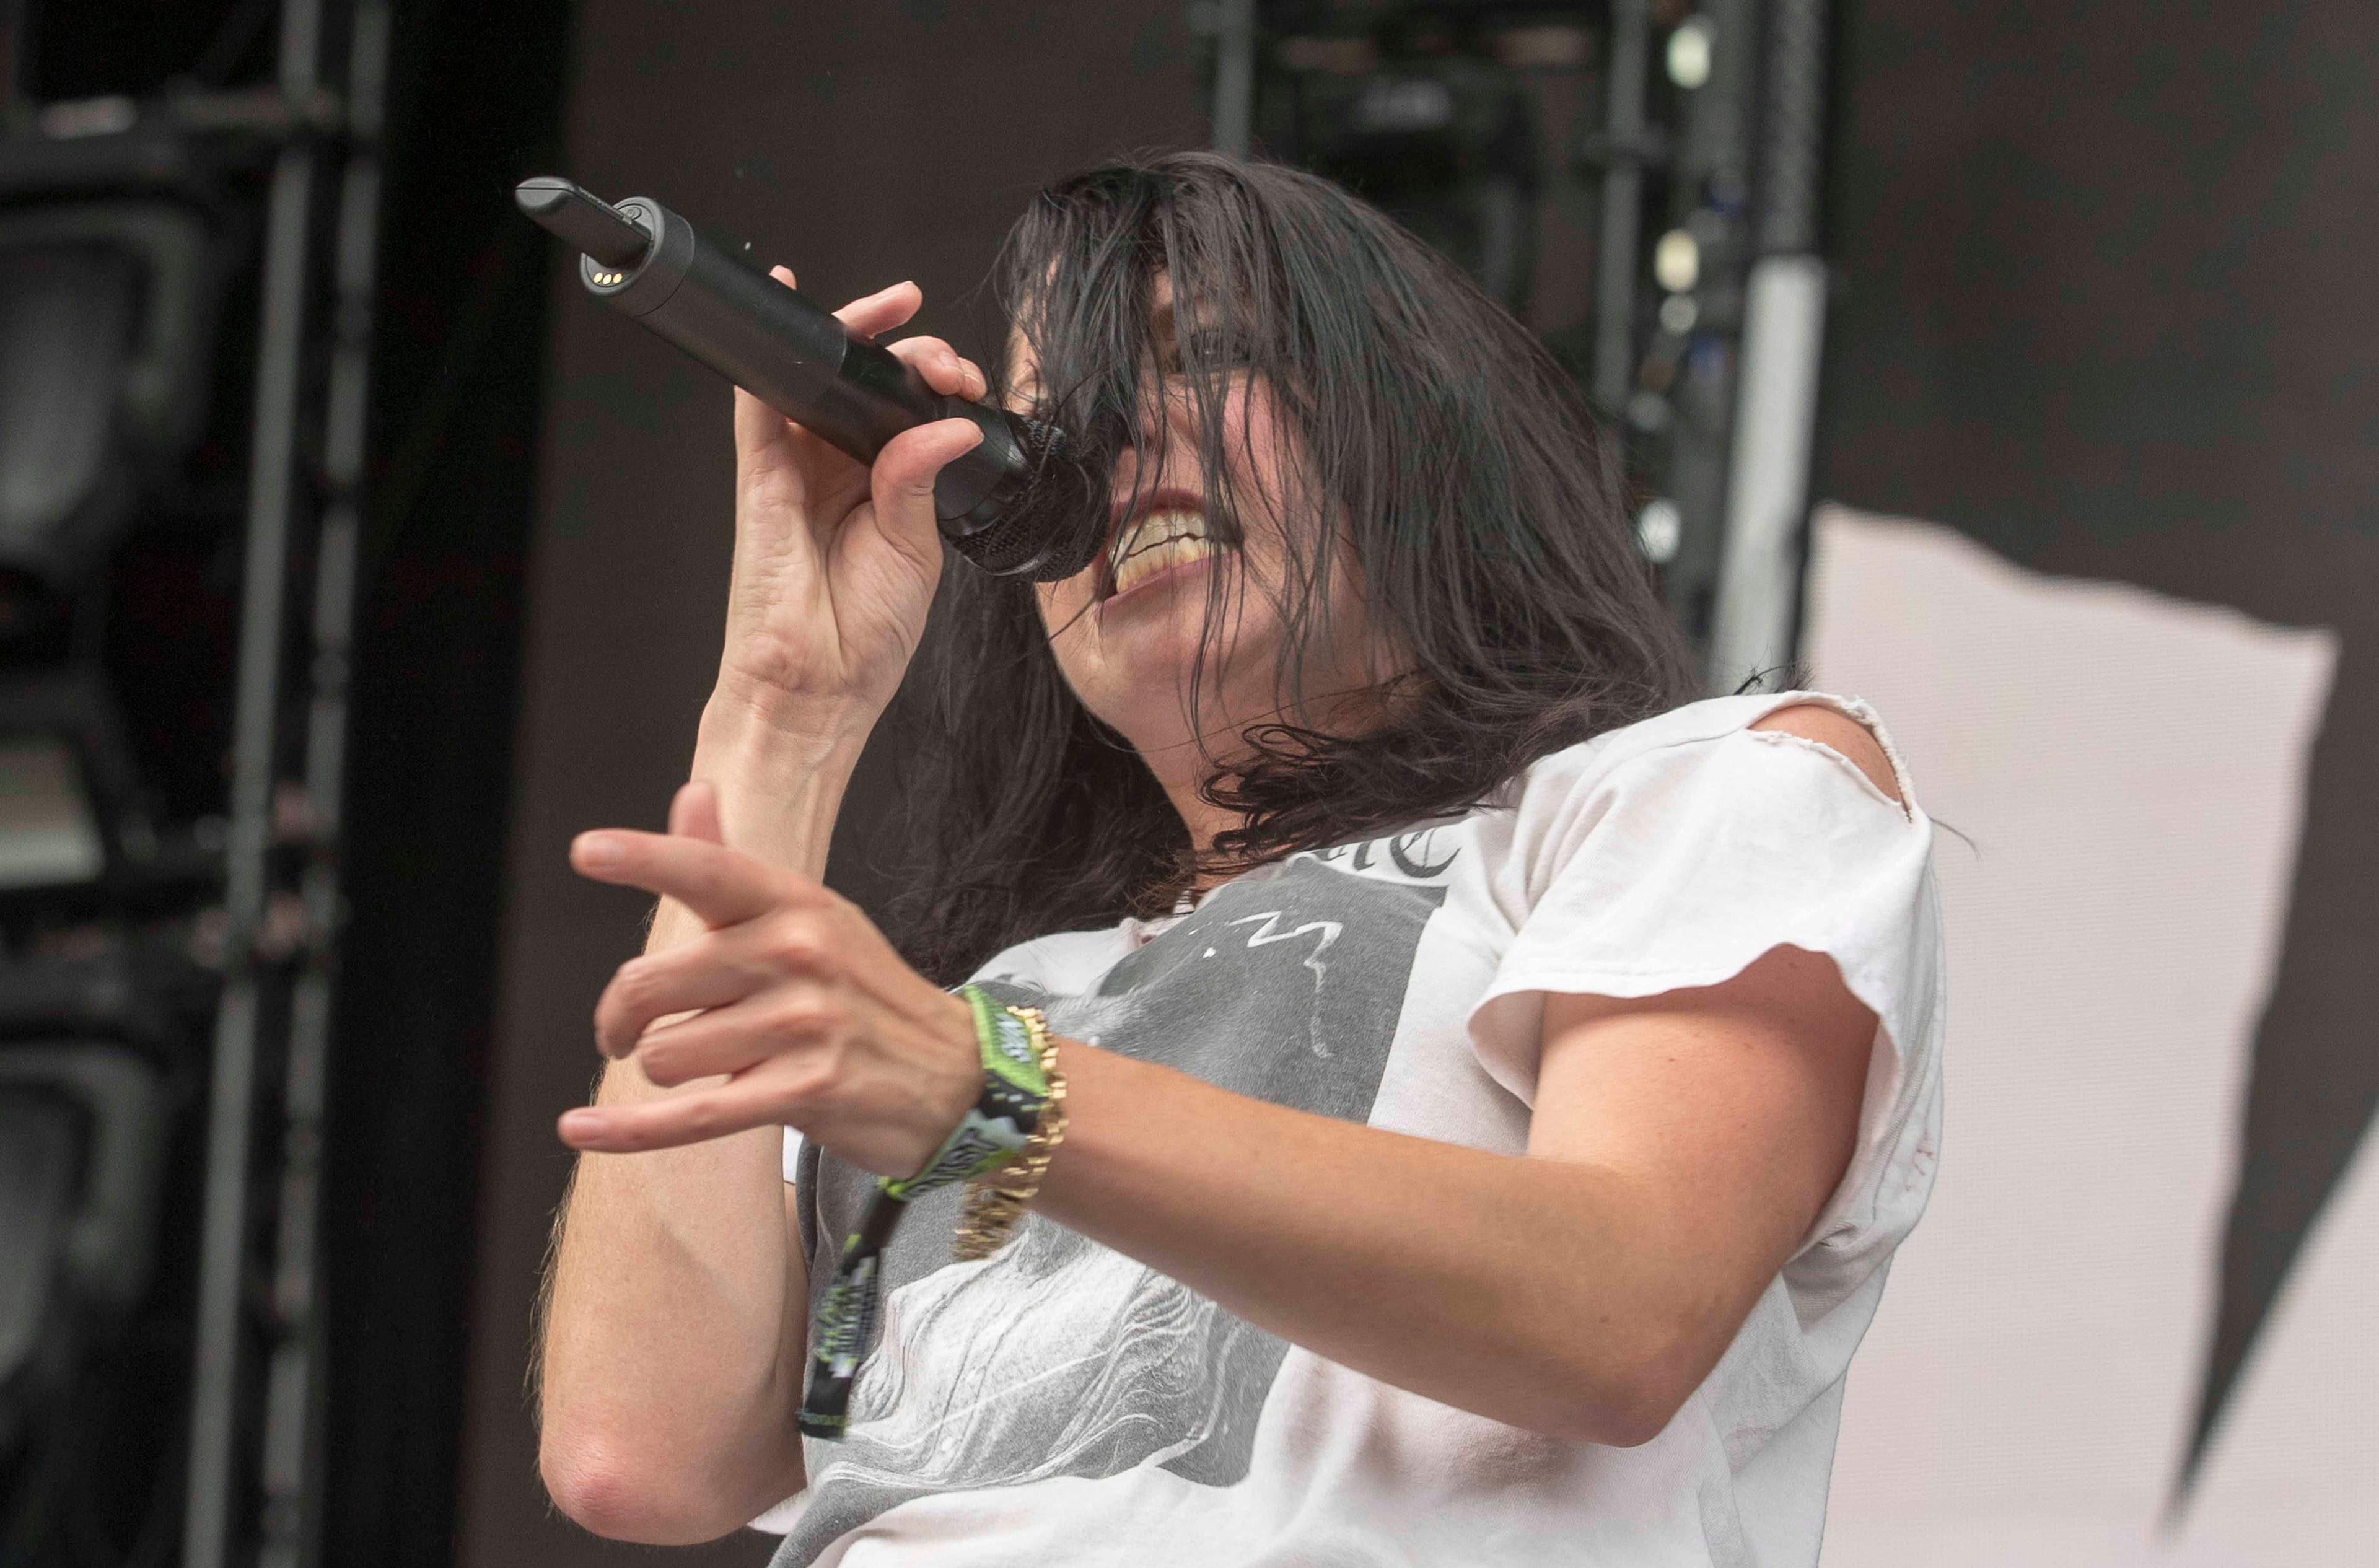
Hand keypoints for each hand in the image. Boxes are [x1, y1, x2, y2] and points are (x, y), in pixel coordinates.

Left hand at [559, 782, 981, 1174]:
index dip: (644, 859)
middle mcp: (799, 954)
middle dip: (621, 1018)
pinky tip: (581, 1129)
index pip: (709, 871)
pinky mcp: (806, 1091)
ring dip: (667, 1071)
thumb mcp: (811, 919)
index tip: (587, 851)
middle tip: (628, 1032)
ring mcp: (804, 1024)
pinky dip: (629, 1131)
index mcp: (794, 903)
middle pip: (650, 984)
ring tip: (710, 1065)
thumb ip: (732, 868)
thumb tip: (692, 794)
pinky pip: (690, 1114)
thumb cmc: (863, 995)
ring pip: (665, 1054)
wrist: (956, 1075)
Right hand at [711, 273, 990, 742]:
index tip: (968, 379)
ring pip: (821, 380)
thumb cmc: (864, 635)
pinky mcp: (761, 477)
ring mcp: (798, 469)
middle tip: (942, 360)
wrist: (816, 689)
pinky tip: (790, 302)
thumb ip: (921, 480)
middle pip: (867, 386)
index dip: (937, 383)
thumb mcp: (915, 550)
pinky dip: (770, 354)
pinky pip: (759, 403)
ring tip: (897, 313)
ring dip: (858, 337)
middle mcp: (840, 472)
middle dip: (910, 353)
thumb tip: (946, 424)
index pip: (908, 413)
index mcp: (884, 489)